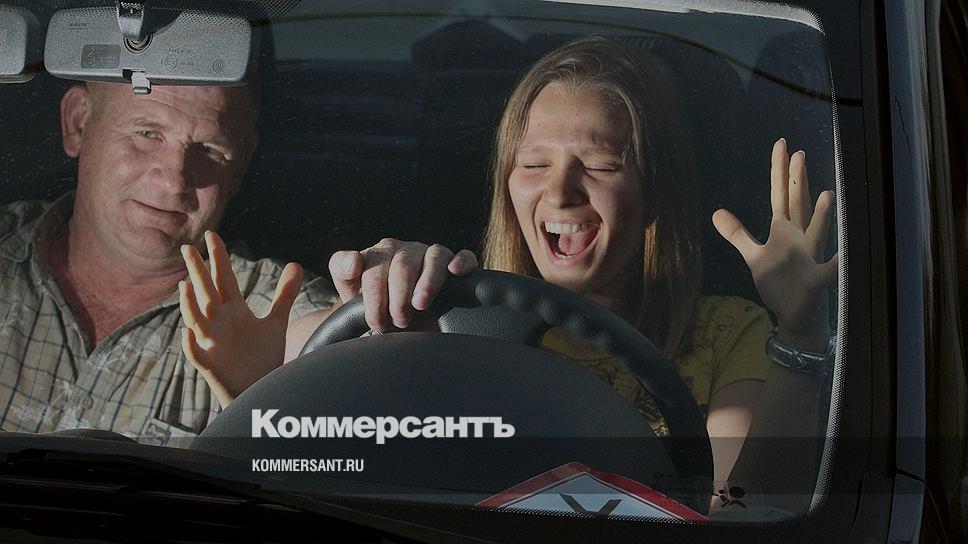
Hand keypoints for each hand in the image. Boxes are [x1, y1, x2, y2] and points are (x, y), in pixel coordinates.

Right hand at [179, 230, 302, 407]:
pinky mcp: (210, 365)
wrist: (259, 389)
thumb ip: (284, 295)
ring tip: (185, 286)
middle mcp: (218, 322)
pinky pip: (196, 354)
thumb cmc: (261, 356)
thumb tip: (295, 265)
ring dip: (189, 305)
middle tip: (188, 248)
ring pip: (197, 321)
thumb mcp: (275, 322)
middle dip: (198, 272)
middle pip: (207, 292)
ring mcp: (212, 343)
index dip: (218, 258)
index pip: (224, 278)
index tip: (212, 234)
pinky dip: (190, 345)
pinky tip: (187, 333)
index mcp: (233, 310)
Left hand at [328, 238, 478, 331]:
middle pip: (403, 266)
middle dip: (398, 299)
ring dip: (428, 283)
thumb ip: (341, 270)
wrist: (397, 323)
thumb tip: (354, 260)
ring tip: (420, 305)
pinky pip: (462, 256)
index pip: (374, 269)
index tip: (376, 321)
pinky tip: (455, 272)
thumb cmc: (375, 305)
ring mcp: (430, 255)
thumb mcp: (351, 289)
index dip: (374, 298)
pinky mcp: (453, 264)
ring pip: (434, 258)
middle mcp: (405, 251)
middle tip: (398, 322)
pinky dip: (462, 261)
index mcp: (379, 254)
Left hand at [712, 138, 837, 350]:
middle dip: (798, 182)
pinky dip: (839, 263)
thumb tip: (715, 212)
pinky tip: (846, 253)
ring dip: (822, 216)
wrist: (795, 315)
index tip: (781, 145)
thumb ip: (737, 234)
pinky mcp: (816, 281)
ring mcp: (810, 259)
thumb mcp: (754, 256)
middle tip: (799, 154)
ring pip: (816, 234)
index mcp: (784, 232)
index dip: (779, 172)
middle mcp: (799, 240)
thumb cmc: (779, 282)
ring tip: (826, 193)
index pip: (780, 196)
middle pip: (798, 206)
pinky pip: (831, 271)